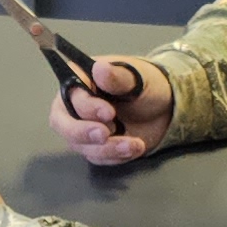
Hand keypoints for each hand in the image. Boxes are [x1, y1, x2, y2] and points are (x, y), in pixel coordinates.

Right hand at [48, 56, 171, 165]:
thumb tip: (100, 69)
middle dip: (84, 133)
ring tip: (135, 144)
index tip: (110, 113)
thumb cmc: (144, 85)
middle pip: (65, 125)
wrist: (161, 108)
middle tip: (106, 135)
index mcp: (79, 80)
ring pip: (82, 146)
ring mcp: (81, 129)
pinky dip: (115, 156)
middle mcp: (73, 106)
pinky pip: (97, 157)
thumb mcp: (137, 77)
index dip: (89, 108)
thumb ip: (117, 76)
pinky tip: (133, 148)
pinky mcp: (93, 147)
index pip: (73, 97)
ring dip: (108, 148)